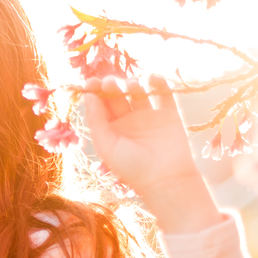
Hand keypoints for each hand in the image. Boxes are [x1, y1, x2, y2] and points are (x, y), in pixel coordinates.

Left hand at [82, 74, 221, 233]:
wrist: (166, 180)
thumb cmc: (132, 167)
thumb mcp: (107, 146)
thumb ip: (96, 120)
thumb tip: (87, 95)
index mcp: (111, 128)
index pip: (100, 104)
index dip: (94, 91)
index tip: (89, 82)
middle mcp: (128, 120)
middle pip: (117, 94)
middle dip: (111, 85)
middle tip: (109, 83)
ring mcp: (149, 115)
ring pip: (138, 90)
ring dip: (133, 83)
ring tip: (132, 85)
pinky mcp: (169, 114)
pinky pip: (163, 94)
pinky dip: (159, 83)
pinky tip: (153, 78)